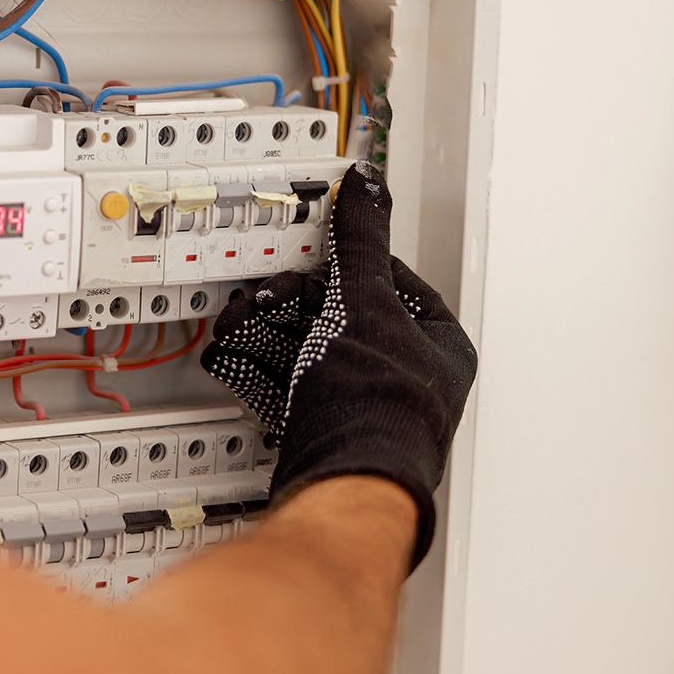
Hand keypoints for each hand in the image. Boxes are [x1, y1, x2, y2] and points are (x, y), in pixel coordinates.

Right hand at [201, 162, 477, 568]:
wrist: (343, 483)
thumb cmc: (375, 406)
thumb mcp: (364, 300)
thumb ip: (361, 242)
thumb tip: (369, 191)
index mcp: (439, 344)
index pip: (393, 282)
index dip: (345, 266)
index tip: (313, 258)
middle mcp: (409, 377)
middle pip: (341, 318)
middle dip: (289, 304)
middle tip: (262, 296)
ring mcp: (367, 406)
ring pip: (312, 352)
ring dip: (267, 332)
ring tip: (236, 323)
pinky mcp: (329, 430)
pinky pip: (295, 386)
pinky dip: (263, 366)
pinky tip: (234, 354)